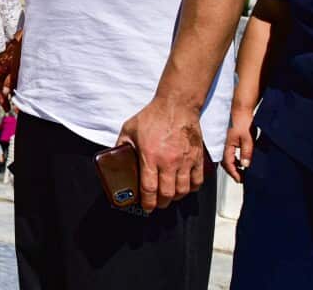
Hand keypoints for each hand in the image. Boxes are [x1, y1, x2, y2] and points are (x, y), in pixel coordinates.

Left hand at [117, 97, 205, 212]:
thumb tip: (114, 157)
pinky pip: (197, 181)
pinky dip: (192, 189)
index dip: (147, 202)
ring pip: (183, 190)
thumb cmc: (152, 116)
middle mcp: (168, 162)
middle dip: (161, 203)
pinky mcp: (197, 158)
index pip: (149, 188)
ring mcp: (184, 161)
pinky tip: (185, 188)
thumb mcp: (129, 129)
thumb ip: (121, 144)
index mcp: (150, 156)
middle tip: (157, 204)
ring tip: (170, 197)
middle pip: (167, 194)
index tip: (146, 207)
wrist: (176, 106)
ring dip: (176, 198)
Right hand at [221, 107, 254, 182]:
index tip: (240, 180)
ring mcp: (229, 143)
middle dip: (233, 172)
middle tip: (242, 179)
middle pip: (227, 163)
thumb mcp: (247, 139)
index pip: (228, 164)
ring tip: (243, 172)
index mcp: (228, 146)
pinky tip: (244, 160)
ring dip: (235, 167)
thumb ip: (246, 152)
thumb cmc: (243, 122)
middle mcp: (227, 146)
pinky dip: (237, 160)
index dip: (234, 173)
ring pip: (229, 159)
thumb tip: (245, 165)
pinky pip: (233, 154)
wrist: (242, 110)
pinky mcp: (233, 140)